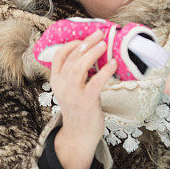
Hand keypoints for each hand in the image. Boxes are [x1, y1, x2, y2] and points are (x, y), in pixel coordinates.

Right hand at [49, 30, 116, 168]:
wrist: (79, 135)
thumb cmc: (79, 108)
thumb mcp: (71, 89)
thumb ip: (76, 73)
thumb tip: (92, 52)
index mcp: (56, 81)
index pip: (58, 56)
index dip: (72, 44)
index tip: (84, 38)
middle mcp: (62, 86)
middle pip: (72, 58)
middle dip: (86, 43)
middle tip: (99, 34)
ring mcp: (73, 94)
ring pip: (79, 67)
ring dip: (93, 53)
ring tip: (104, 44)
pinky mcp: (86, 102)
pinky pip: (95, 82)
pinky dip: (105, 71)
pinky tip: (113, 64)